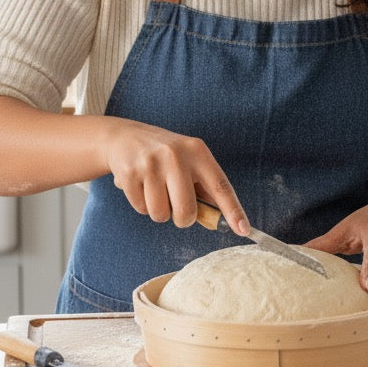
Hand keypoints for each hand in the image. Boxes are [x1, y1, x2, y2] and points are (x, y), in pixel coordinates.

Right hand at [102, 117, 248, 232]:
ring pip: (161, 214)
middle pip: (187, 211)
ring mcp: (151, 164)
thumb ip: (204, 187)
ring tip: (154, 189)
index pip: (220, 186)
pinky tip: (140, 185)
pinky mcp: (129, 174)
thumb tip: (219, 219)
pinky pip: (141, 209)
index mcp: (197, 151)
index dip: (233, 210)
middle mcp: (175, 155)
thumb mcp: (189, 160)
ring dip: (159, 211)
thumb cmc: (164, 155)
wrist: (124, 137)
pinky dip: (141, 205)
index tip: (244, 229)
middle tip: (176, 204)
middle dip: (183, 219)